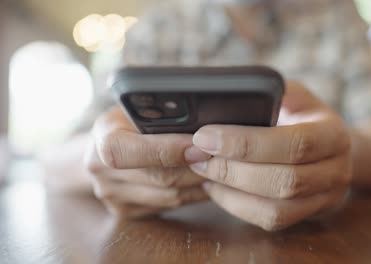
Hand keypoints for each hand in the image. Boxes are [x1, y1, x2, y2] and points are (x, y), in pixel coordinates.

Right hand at [85, 107, 210, 217]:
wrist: (102, 144)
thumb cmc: (128, 121)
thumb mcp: (138, 108)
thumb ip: (162, 115)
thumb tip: (202, 125)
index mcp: (103, 138)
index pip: (134, 151)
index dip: (171, 150)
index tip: (202, 147)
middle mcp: (101, 171)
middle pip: (161, 178)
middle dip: (197, 169)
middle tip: (224, 160)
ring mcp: (112, 196)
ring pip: (170, 197)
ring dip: (199, 185)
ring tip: (221, 171)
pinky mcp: (125, 212)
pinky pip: (169, 206)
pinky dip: (191, 196)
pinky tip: (204, 183)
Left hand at [188, 82, 351, 230]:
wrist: (330, 147)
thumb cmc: (303, 116)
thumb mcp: (294, 96)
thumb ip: (270, 94)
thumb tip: (226, 98)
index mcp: (334, 135)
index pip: (294, 144)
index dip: (247, 143)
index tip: (206, 136)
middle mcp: (336, 170)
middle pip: (285, 181)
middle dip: (233, 170)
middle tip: (197, 156)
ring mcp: (325, 198)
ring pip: (277, 209)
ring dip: (232, 192)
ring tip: (203, 172)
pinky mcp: (307, 215)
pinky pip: (271, 220)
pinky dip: (237, 206)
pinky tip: (216, 188)